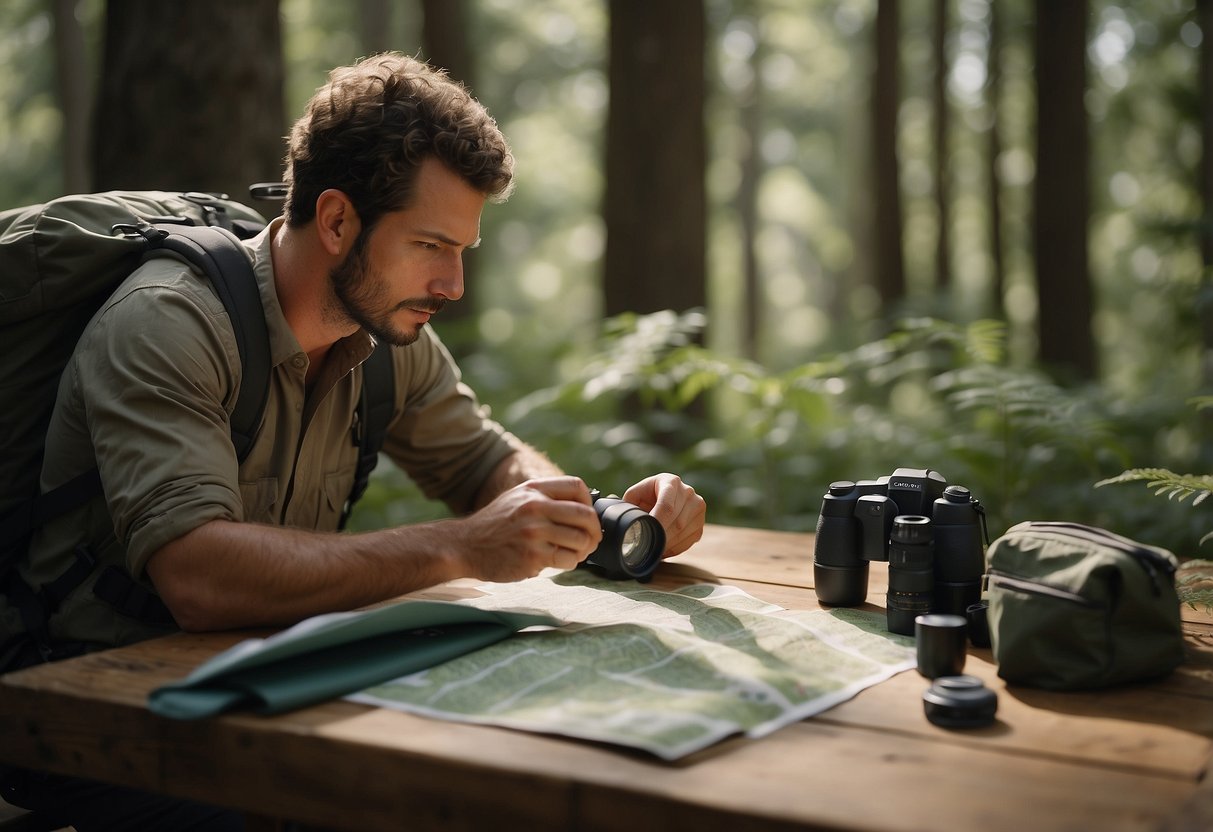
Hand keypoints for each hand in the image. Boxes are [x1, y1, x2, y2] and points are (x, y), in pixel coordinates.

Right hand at [455, 476, 601, 580]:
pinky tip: (559, 562)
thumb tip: (583, 508)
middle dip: (594, 531)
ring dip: (583, 550)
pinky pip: (568, 559)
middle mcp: (535, 506)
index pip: (577, 486)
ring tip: (574, 553)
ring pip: (581, 539)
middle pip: (585, 514)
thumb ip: (545, 498)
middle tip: (591, 541)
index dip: (589, 503)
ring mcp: (534, 531)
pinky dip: (570, 563)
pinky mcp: (533, 555)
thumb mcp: (517, 499)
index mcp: (534, 489)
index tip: (587, 517)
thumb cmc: (494, 525)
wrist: (463, 546)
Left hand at [622, 473, 705, 557]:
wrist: (665, 496)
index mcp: (671, 482)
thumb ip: (628, 504)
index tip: (646, 535)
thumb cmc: (647, 496)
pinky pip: (689, 540)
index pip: (667, 506)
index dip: (657, 523)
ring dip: (667, 545)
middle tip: (647, 547)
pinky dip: (674, 548)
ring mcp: (698, 507)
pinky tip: (663, 549)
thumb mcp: (635, 494)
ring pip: (683, 533)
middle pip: (676, 522)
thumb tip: (620, 520)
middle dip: (660, 538)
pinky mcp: (701, 521)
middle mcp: (688, 492)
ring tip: (653, 549)